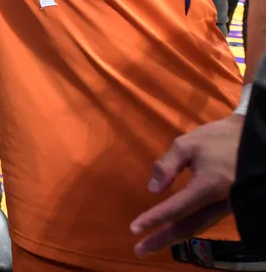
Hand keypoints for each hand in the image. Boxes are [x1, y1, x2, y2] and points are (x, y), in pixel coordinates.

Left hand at [130, 114, 243, 256]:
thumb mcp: (187, 143)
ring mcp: (226, 207)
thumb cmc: (219, 139)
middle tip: (139, 250)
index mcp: (208, 186)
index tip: (134, 228)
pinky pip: (204, 222)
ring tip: (150, 245)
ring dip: (173, 238)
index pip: (176, 208)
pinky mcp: (229, 207)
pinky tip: (172, 233)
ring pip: (197, 227)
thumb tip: (152, 189)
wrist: (254, 139)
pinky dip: (186, 230)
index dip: (154, 219)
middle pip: (187, 227)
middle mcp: (218, 202)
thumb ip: (167, 166)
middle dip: (162, 240)